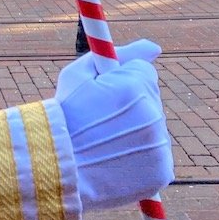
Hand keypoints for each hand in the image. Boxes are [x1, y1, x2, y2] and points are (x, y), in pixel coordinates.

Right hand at [55, 42, 171, 209]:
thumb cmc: (62, 118)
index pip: (143, 72)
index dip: (120, 82)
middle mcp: (153, 113)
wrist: (56, 169)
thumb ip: (118, 55)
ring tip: (104, 144)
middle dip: (130, 105)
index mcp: (133, 85)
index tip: (102, 95)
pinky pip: (157, 156)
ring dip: (135, 131)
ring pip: (153, 127)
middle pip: (151, 98)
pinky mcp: (162, 172)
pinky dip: (140, 157)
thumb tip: (155, 47)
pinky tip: (115, 161)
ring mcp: (160, 145)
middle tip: (100, 121)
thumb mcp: (78, 76)